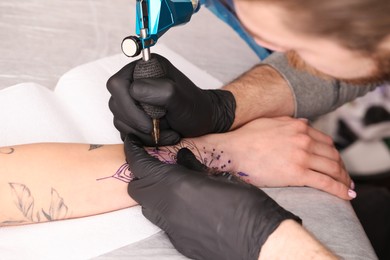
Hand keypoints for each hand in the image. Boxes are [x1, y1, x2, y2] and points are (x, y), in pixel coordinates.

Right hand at [107, 54, 234, 145]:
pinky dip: (144, 139)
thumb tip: (134, 90)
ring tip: (167, 131)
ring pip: (119, 121)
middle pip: (115, 105)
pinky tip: (161, 135)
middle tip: (159, 127)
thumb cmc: (195, 107)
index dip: (129, 105)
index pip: (117, 84)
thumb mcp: (181, 98)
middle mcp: (134, 82)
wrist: (202, 121)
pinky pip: (126, 132)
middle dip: (138, 122)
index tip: (151, 118)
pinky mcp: (132, 118)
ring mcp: (131, 102)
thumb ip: (159, 90)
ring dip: (144, 133)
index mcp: (144, 69)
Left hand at [124, 134, 299, 259]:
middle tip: (155, 164)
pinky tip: (185, 205)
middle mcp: (166, 208)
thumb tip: (181, 157)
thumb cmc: (245, 206)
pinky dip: (165, 209)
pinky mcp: (178, 241)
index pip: (140, 165)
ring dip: (151, 192)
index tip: (133, 143)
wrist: (258, 242)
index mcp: (176, 186)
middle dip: (140, 173)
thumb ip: (194, 167)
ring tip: (169, 183)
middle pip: (136, 187)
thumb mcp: (220, 178)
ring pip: (146, 206)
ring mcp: (171, 228)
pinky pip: (162, 221)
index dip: (133, 151)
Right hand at [214, 117, 354, 199]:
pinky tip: (346, 195)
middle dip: (341, 167)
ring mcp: (302, 156)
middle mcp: (304, 139)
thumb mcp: (270, 122)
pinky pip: (326, 182)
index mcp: (298, 127)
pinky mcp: (297, 173)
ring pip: (333, 168)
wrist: (232, 150)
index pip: (326, 141)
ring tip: (347, 188)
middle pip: (333, 155)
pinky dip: (339, 189)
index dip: (334, 154)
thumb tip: (304, 123)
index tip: (336, 162)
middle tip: (344, 177)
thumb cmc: (245, 137)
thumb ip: (289, 122)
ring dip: (343, 179)